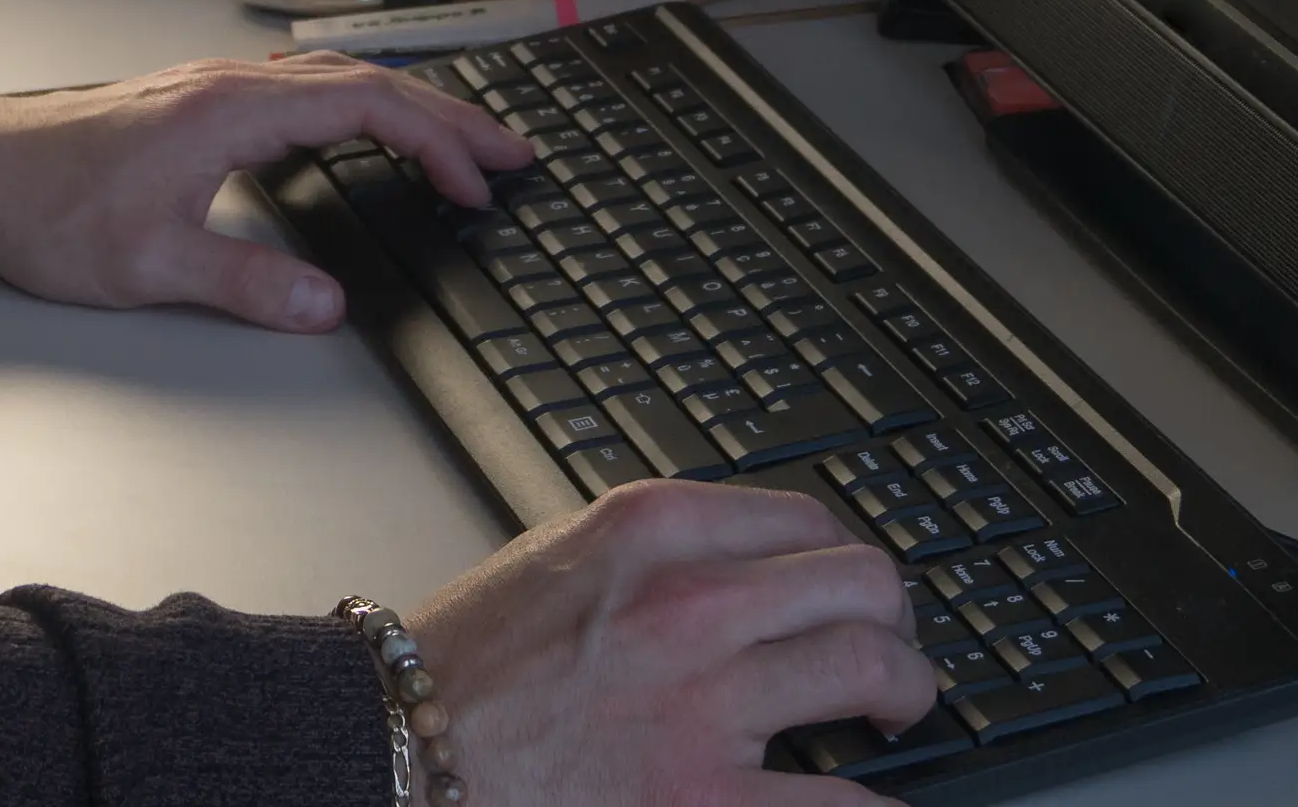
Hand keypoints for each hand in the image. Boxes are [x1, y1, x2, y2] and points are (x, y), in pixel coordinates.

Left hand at [0, 51, 534, 330]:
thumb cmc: (38, 207)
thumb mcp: (148, 265)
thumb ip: (247, 283)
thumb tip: (328, 302)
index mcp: (230, 110)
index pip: (368, 106)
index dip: (438, 143)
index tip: (484, 182)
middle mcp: (227, 85)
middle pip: (367, 82)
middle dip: (449, 117)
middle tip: (513, 154)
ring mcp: (210, 88)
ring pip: (334, 81)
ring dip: (405, 108)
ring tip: (459, 145)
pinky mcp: (192, 103)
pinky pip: (300, 90)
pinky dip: (356, 107)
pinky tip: (360, 132)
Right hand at [409, 478, 933, 803]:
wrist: (389, 748)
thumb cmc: (457, 669)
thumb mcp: (557, 560)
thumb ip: (649, 555)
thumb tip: (735, 572)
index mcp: (649, 530)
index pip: (804, 519)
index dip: (846, 558)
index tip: (853, 588)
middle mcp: (688, 602)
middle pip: (861, 581)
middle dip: (895, 619)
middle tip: (893, 652)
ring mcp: (703, 702)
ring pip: (873, 667)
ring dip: (907, 693)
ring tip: (896, 715)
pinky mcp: (703, 800)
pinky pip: (842, 805)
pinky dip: (883, 806)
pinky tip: (885, 805)